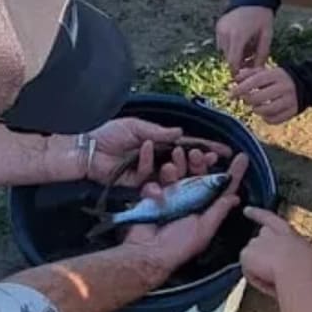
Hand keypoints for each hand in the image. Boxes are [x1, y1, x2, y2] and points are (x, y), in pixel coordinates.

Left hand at [84, 118, 231, 186]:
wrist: (87, 150)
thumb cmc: (108, 133)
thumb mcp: (135, 127)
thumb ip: (157, 132)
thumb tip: (180, 132)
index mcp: (159, 141)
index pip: (187, 144)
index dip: (206, 148)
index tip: (225, 152)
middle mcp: (158, 157)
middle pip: (185, 162)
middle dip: (200, 162)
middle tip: (213, 161)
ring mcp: (149, 171)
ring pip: (171, 175)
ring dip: (179, 170)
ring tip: (181, 164)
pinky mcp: (138, 184)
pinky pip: (151, 181)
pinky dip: (151, 173)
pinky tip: (150, 163)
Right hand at [122, 153, 248, 280]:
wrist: (147, 251)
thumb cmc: (178, 246)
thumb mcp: (203, 229)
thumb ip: (218, 212)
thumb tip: (235, 197)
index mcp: (204, 209)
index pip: (222, 189)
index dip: (232, 173)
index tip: (242, 157)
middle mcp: (190, 200)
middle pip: (198, 175)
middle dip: (199, 162)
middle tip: (197, 153)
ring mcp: (171, 196)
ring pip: (178, 173)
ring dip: (178, 163)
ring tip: (176, 156)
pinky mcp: (153, 195)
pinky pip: (156, 180)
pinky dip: (156, 178)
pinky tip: (156, 185)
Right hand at [216, 6, 273, 73]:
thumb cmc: (262, 16)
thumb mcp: (267, 36)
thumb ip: (262, 55)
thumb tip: (256, 71)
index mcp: (238, 36)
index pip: (232, 61)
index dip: (236, 71)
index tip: (242, 77)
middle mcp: (225, 33)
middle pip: (228, 57)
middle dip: (238, 62)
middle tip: (250, 59)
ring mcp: (220, 28)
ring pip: (224, 50)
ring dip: (234, 53)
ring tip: (247, 46)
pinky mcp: (218, 25)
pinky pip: (222, 42)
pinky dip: (230, 45)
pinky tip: (241, 39)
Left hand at [229, 66, 298, 123]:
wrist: (304, 84)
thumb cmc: (277, 78)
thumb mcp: (265, 72)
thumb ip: (249, 74)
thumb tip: (235, 80)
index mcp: (275, 75)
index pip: (255, 82)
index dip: (240, 88)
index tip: (231, 94)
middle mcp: (283, 87)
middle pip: (259, 98)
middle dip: (247, 100)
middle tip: (245, 99)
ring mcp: (289, 100)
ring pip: (266, 110)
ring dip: (256, 110)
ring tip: (255, 106)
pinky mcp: (292, 112)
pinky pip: (274, 120)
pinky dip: (266, 118)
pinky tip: (264, 113)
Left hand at [240, 207, 311, 296]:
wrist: (299, 273)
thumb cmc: (310, 270)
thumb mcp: (309, 257)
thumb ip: (296, 254)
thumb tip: (291, 262)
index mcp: (288, 234)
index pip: (271, 220)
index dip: (258, 214)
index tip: (247, 209)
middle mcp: (271, 234)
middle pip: (260, 239)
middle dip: (263, 250)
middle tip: (273, 269)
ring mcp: (257, 242)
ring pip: (253, 257)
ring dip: (260, 267)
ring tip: (277, 280)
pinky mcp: (247, 254)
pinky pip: (247, 270)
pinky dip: (255, 278)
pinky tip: (268, 282)